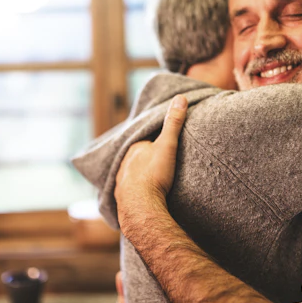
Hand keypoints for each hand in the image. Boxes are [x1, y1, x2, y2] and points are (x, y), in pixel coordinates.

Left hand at [114, 95, 187, 232]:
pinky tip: (143, 196)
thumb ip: (173, 122)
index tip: (164, 146)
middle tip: (160, 165)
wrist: (141, 205)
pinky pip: (129, 192)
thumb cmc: (154, 173)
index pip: (145, 141)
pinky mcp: (121, 199)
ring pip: (131, 175)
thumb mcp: (167, 144)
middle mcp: (123, 163)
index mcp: (133, 149)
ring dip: (140, 177)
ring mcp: (120, 182)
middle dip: (146, 160)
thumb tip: (181, 97)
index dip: (155, 143)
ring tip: (153, 181)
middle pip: (137, 158)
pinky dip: (135, 192)